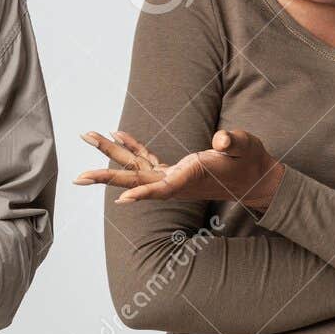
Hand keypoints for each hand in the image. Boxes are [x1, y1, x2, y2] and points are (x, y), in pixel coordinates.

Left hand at [74, 128, 284, 210]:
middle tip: (78, 178)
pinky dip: (131, 146)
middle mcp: (176, 181)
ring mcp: (172, 176)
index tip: (121, 199)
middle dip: (107, 176)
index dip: (142, 193)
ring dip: (110, 153)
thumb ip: (234, 141)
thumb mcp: (247, 146)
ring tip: (87, 135)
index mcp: (191, 177)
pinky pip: (147, 159)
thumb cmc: (251, 161)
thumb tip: (221, 139)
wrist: (256, 179)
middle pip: (135, 179)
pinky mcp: (174, 170)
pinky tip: (117, 134)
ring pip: (135, 167)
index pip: (162, 188)